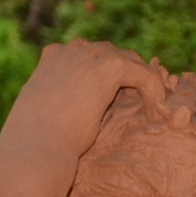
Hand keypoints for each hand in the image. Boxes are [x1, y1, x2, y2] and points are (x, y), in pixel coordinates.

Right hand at [28, 38, 167, 127]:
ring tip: (153, 104)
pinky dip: (153, 88)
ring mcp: (89, 55)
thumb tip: (67, 106)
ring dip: (143, 80)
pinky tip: (158, 107)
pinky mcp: (109, 66)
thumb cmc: (38, 139)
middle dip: (128, 73)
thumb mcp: (46, 112)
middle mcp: (70, 50)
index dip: (107, 73)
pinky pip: (142, 72)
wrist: (37, 146)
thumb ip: (59, 99)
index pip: (88, 55)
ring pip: (129, 60)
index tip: (119, 95)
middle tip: (142, 98)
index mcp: (52, 58)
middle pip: (110, 53)